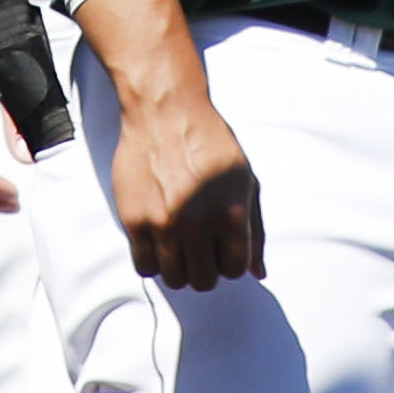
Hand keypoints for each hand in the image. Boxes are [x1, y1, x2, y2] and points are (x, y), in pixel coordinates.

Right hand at [108, 68, 266, 289]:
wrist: (166, 111)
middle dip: (206, 267)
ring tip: (180, 244)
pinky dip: (154, 261)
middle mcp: (198, 223)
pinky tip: (159, 240)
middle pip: (204, 281)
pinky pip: (144, 267)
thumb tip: (259, 272)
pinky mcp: (134, 221)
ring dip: (180, 268)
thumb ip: (255, 229)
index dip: (231, 261)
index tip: (223, 246)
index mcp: (231, 213)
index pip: (236, 269)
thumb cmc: (211, 143)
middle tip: (201, 246)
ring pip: (174, 279)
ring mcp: (163, 224)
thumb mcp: (245, 180)